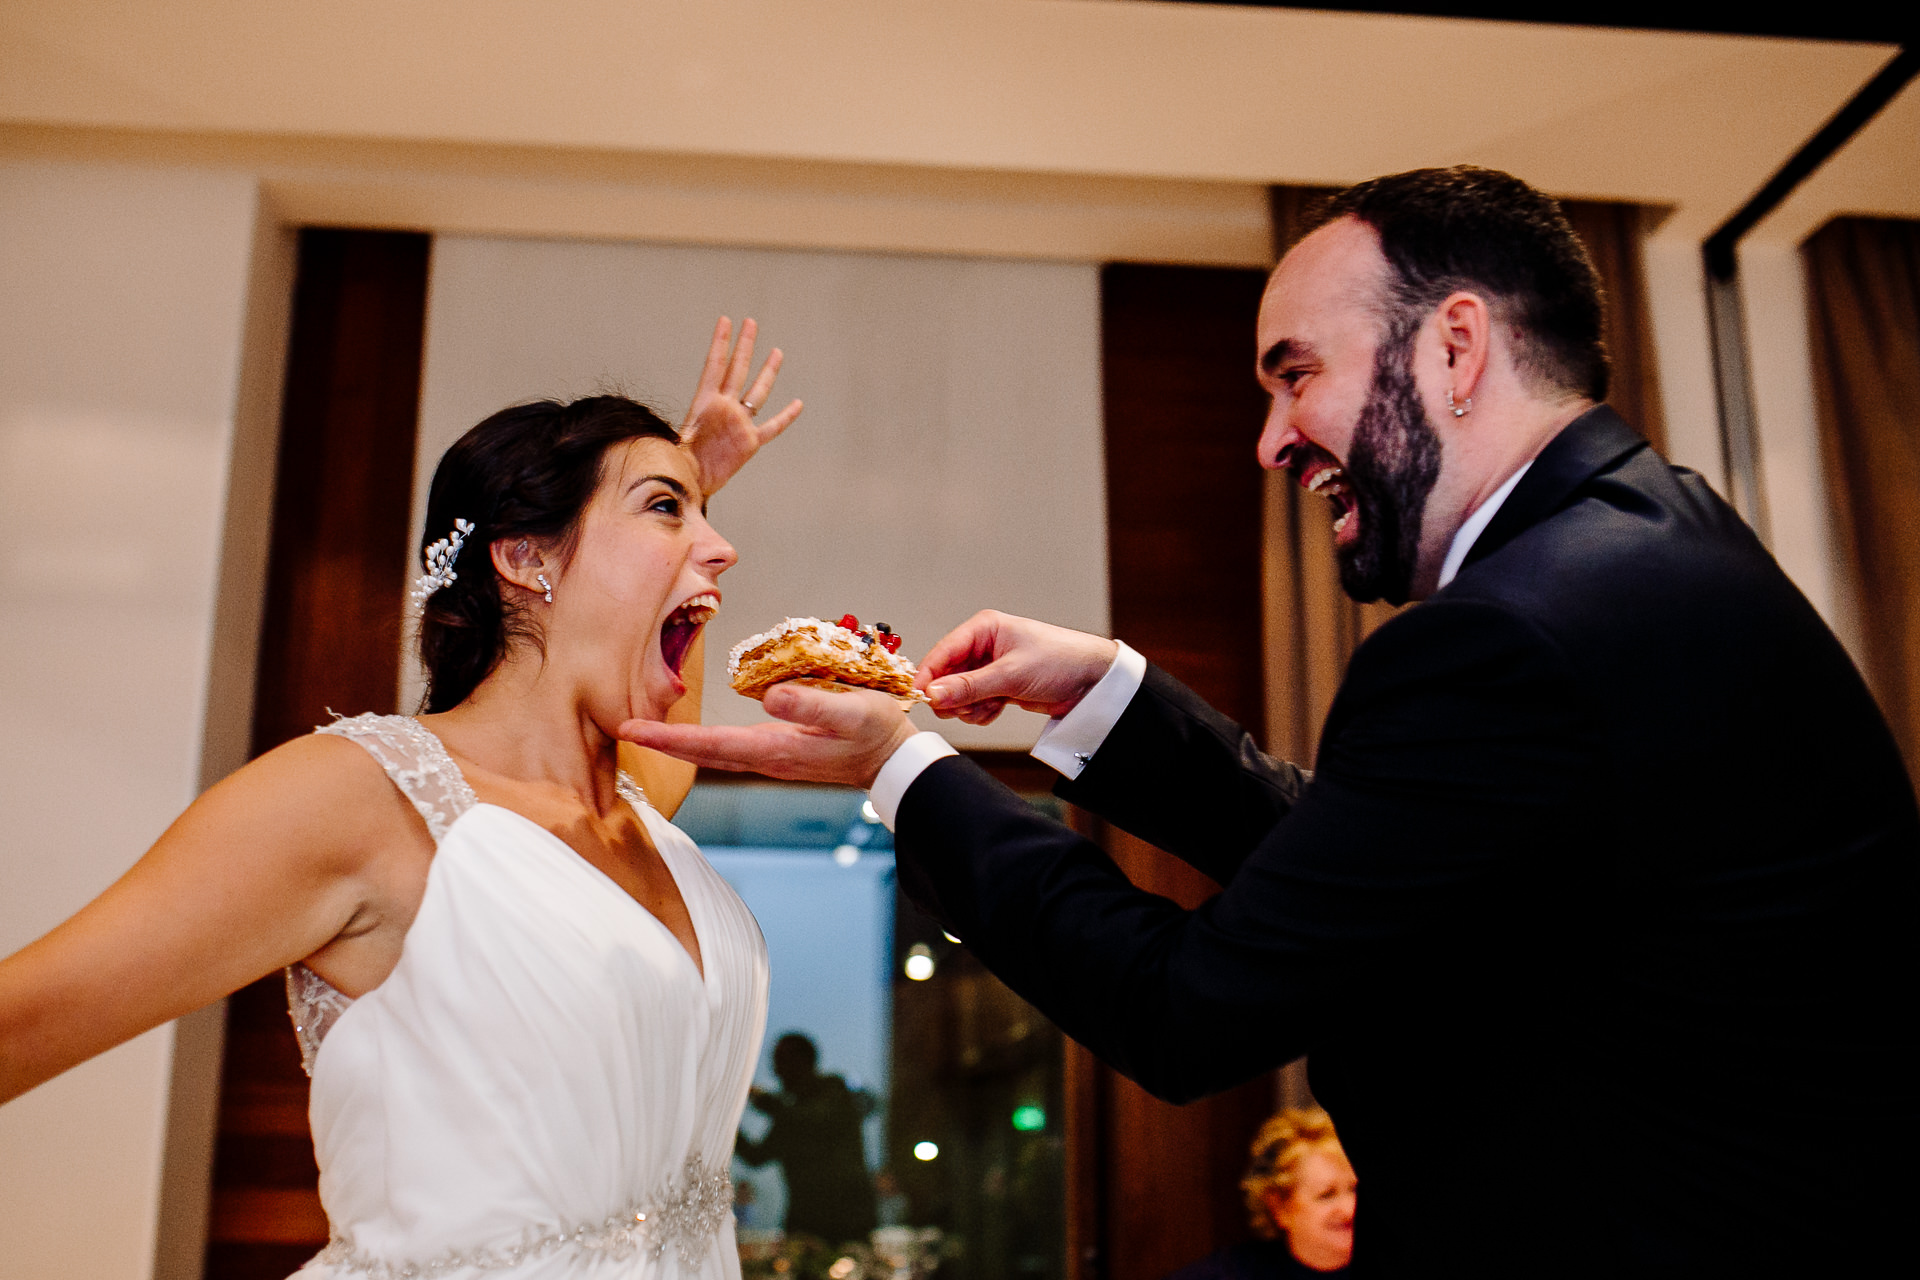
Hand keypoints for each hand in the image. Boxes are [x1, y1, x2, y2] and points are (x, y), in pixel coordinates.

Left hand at [617, 683, 916, 788]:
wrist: (895, 760)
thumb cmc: (876, 733)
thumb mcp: (850, 713)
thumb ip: (811, 705)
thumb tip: (767, 697)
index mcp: (776, 749)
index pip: (709, 745)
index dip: (668, 738)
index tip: (630, 730)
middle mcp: (766, 757)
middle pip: (702, 753)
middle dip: (662, 743)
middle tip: (623, 729)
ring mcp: (772, 757)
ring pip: (713, 753)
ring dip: (679, 743)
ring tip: (648, 730)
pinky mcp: (780, 751)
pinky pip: (729, 748)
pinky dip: (703, 742)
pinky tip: (695, 734)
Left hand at [680, 316, 802, 497]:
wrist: (690, 481)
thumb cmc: (677, 461)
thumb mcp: (673, 441)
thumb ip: (678, 434)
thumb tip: (670, 434)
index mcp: (704, 403)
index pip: (715, 366)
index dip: (720, 343)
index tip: (725, 321)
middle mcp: (724, 408)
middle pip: (737, 370)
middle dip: (744, 346)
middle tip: (751, 322)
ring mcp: (739, 423)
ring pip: (757, 392)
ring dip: (767, 372)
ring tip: (777, 351)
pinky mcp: (749, 442)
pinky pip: (772, 427)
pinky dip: (785, 417)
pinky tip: (797, 404)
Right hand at [916, 611, 1118, 724]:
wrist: (1093, 681)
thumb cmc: (1060, 660)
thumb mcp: (1011, 674)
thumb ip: (969, 687)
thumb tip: (934, 694)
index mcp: (984, 629)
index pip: (943, 652)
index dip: (929, 676)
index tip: (920, 697)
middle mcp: (983, 647)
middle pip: (947, 677)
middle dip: (955, 696)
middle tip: (968, 705)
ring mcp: (990, 668)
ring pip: (959, 695)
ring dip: (971, 707)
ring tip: (993, 705)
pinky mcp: (999, 687)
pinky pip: (974, 705)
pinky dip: (982, 712)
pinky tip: (998, 708)